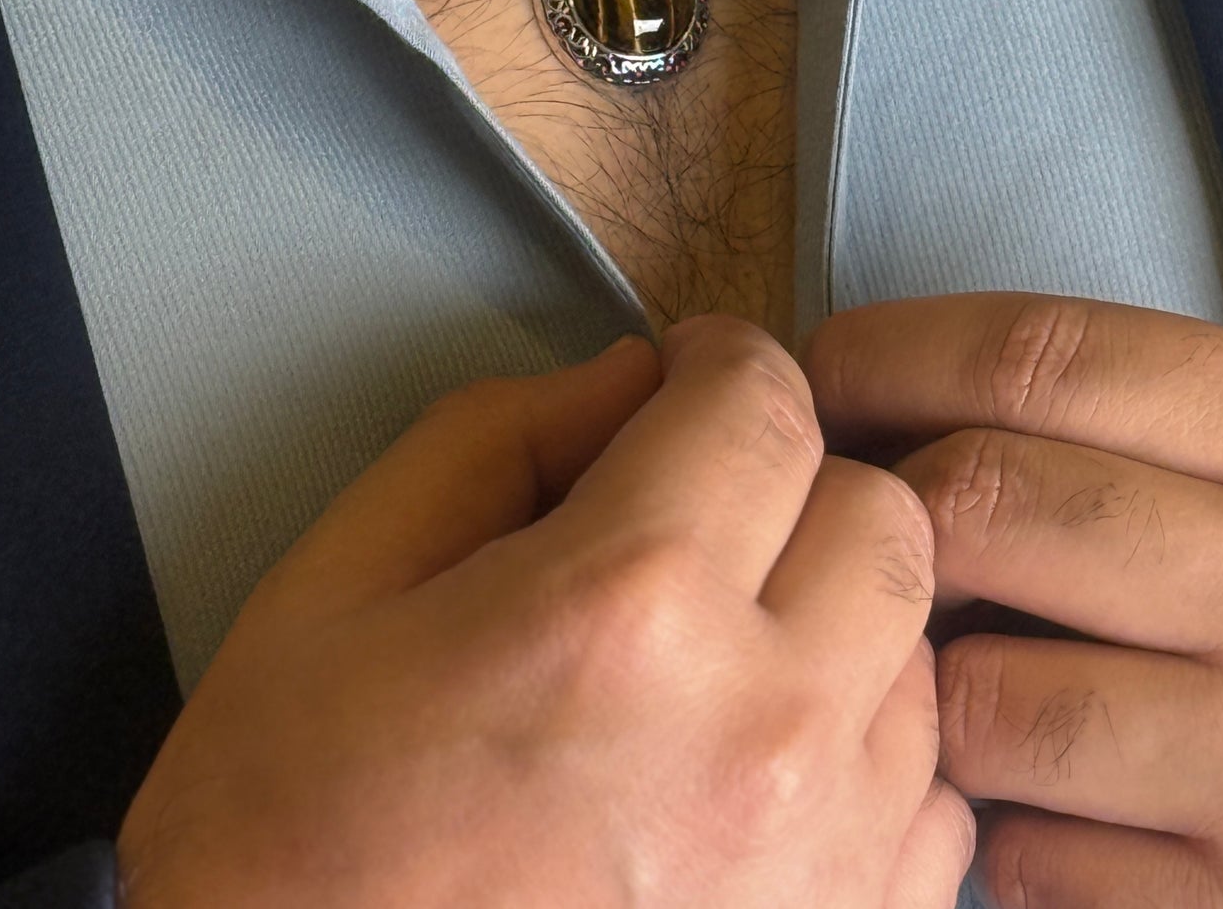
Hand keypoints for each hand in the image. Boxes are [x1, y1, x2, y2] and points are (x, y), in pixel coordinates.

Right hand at [118, 318, 971, 907]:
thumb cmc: (290, 847)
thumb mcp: (339, 584)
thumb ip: (496, 440)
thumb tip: (629, 384)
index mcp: (622, 611)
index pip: (765, 402)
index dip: (717, 363)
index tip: (684, 384)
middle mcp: (756, 734)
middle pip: (880, 513)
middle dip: (793, 478)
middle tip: (702, 506)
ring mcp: (821, 865)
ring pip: (918, 651)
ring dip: (832, 619)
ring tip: (718, 653)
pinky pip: (932, 802)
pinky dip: (863, 758)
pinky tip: (754, 765)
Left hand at [807, 293, 1222, 907]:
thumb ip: (1107, 431)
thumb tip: (880, 410)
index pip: (1039, 357)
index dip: (891, 354)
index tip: (826, 380)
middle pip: (980, 497)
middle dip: (888, 516)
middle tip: (866, 546)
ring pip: (975, 690)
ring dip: (937, 695)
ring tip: (972, 691)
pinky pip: (1023, 855)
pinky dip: (1002, 837)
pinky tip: (1049, 809)